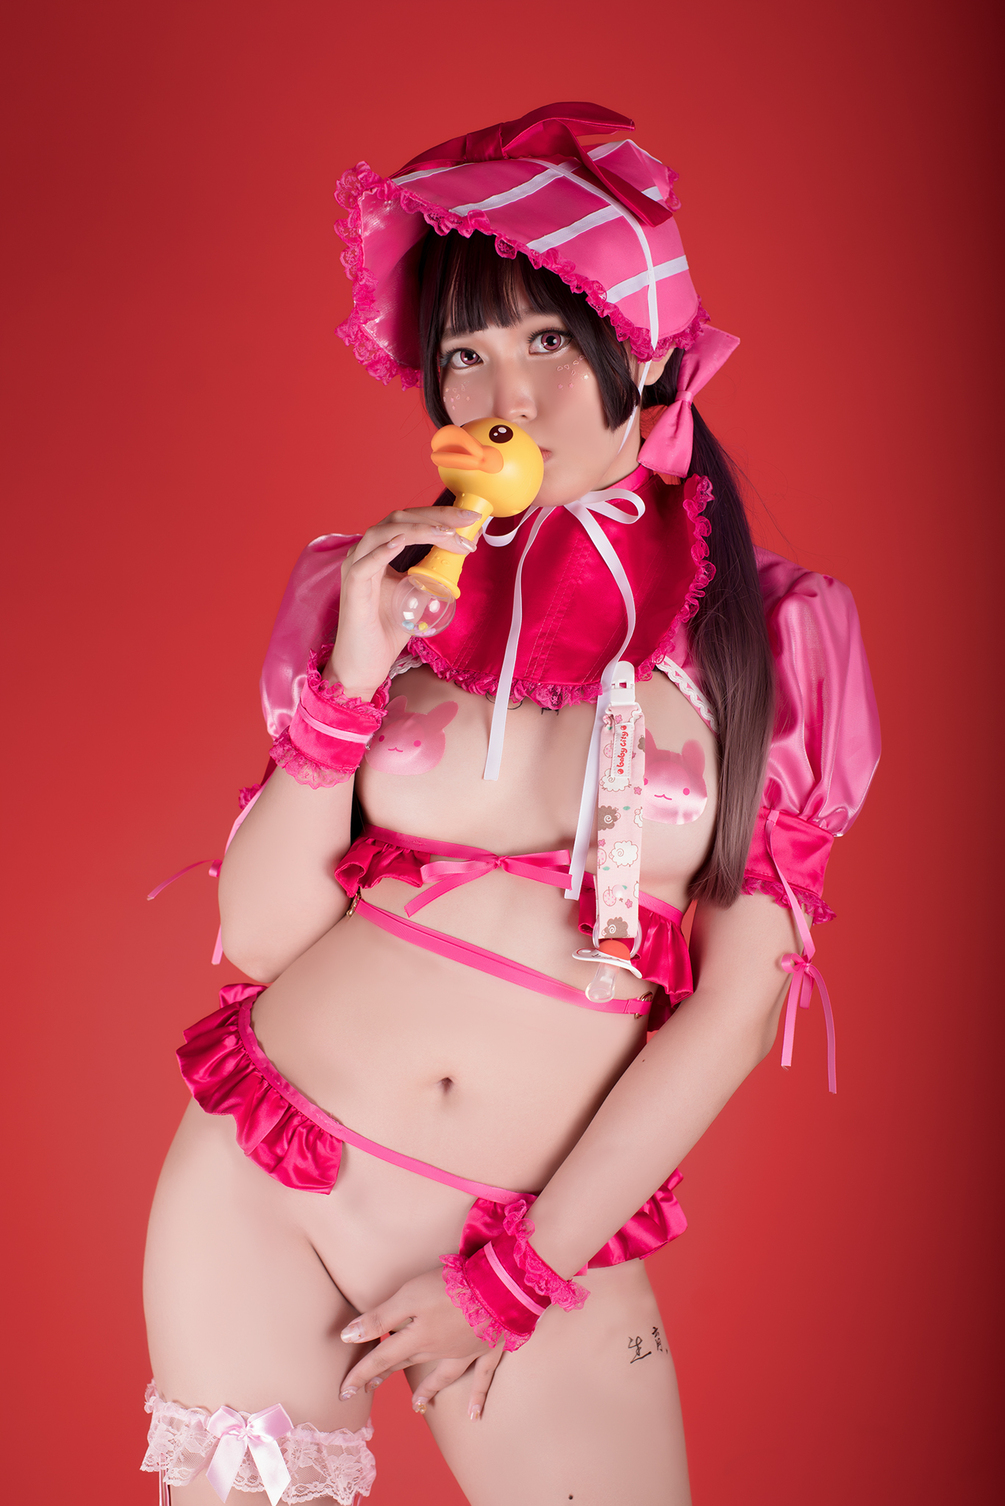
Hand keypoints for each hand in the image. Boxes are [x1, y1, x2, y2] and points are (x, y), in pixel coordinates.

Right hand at [326, 508, 480, 698]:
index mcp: (379, 553)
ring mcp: (355, 570)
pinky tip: (399, 543)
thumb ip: (430, 578)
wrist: (364, 665)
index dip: (439, 517)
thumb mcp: (416, 598)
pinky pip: (364, 565)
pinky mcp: (352, 590)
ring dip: (416, 529)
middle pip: (398, 519)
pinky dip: (382, 551)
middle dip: (434, 516)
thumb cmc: (386, 632)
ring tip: (444, 532)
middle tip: (465, 519)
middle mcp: (365, 555)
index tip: (469, 519)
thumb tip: (456, 561)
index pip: (409, 522)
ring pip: (381, 534)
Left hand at [339, 1267, 504, 1420]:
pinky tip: (474, 1416)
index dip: (360, 1373)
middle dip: (385, 1374)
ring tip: (417, 1407)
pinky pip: (482, 1377)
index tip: (342, 1392)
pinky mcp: (488, 1348)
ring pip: (441, 1376)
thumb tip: (347, 1337)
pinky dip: (478, 1397)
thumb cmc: (450, 1287)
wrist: (498, 1288)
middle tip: (368, 1388)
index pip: (381, 1358)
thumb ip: (380, 1318)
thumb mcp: (408, 1296)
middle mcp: (438, 1350)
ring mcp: (465, 1352)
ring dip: (427, 1391)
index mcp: (417, 1338)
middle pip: (406, 1363)